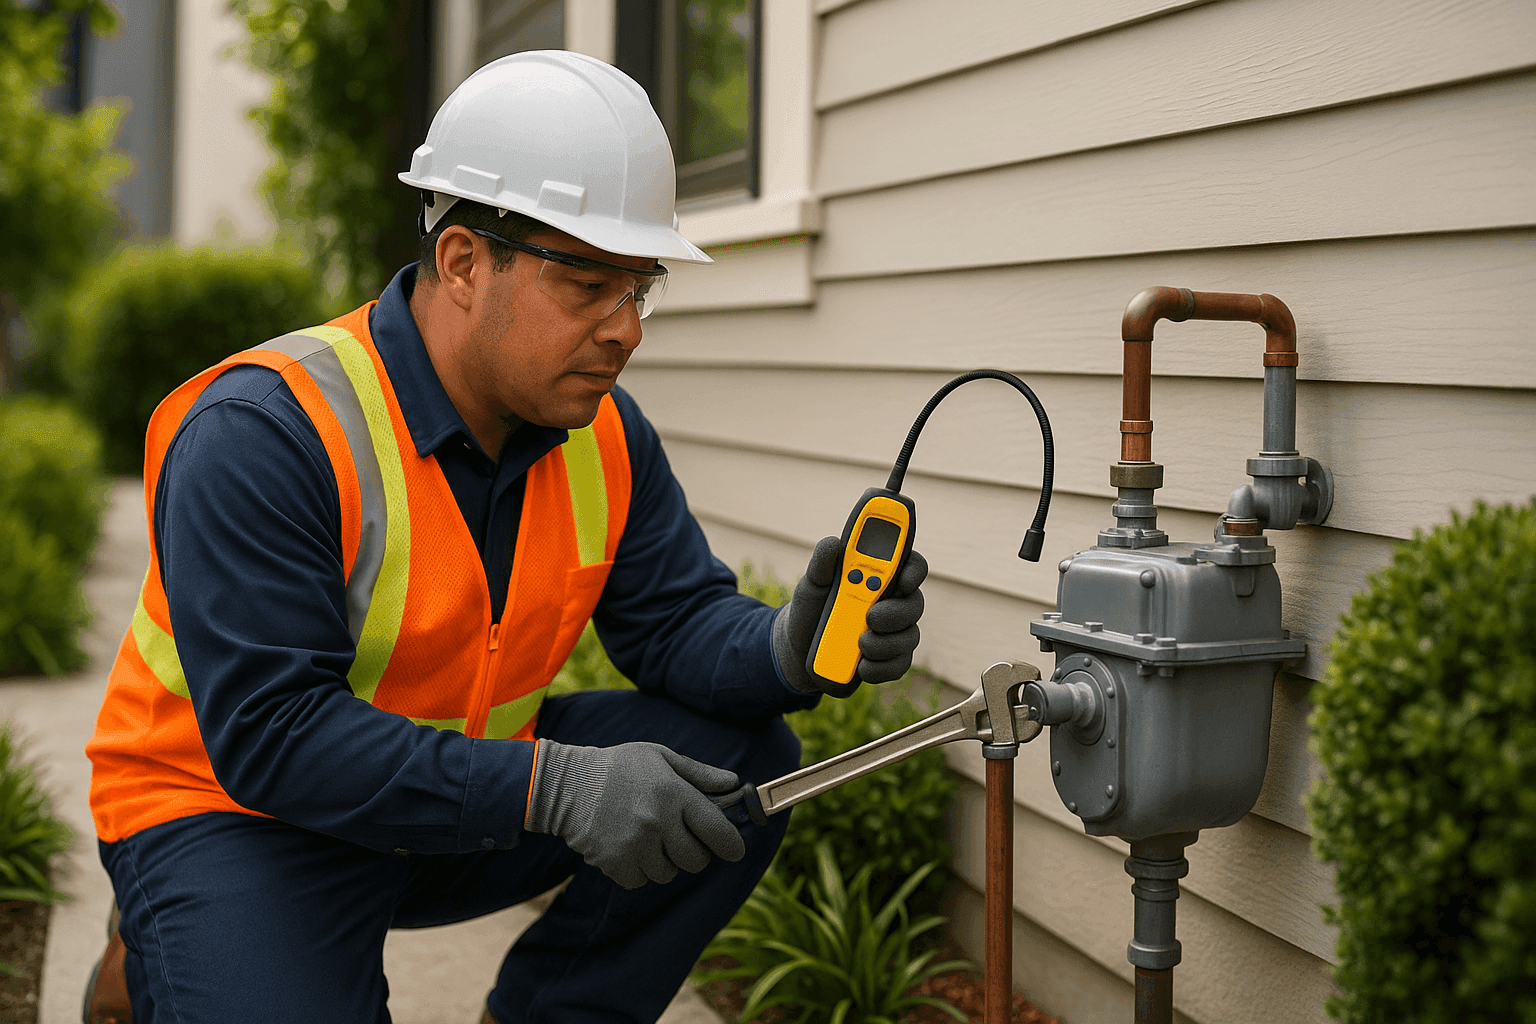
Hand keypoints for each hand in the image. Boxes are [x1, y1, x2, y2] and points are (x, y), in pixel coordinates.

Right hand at [524, 740, 745, 888]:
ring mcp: (635, 846)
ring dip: (665, 862)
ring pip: (669, 874)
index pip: (717, 830)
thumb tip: (734, 784)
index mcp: (673, 793)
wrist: (567, 784)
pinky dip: (640, 870)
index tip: (735, 851)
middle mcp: (658, 822)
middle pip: (696, 860)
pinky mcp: (615, 863)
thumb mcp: (661, 757)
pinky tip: (629, 848)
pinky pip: (642, 881)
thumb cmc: (619, 767)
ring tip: (649, 839)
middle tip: (681, 839)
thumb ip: (699, 774)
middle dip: (695, 853)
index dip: (731, 845)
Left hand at [773, 536, 927, 695]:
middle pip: (915, 603)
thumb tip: (834, 543)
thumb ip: (822, 563)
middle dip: (896, 612)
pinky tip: (861, 667)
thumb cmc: (810, 608)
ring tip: (859, 645)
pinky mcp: (889, 660)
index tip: (904, 580)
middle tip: (871, 618)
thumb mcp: (811, 584)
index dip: (914, 570)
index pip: (910, 565)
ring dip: (885, 643)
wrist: (798, 649)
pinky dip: (881, 668)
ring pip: (909, 637)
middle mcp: (893, 602)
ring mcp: (894, 633)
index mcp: (879, 577)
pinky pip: (899, 665)